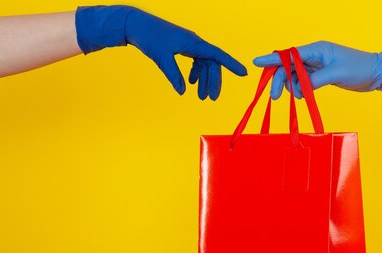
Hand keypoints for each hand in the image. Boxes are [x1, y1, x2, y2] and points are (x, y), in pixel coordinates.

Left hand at [75, 6, 246, 99]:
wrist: (136, 25)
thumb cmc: (150, 37)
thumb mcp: (162, 58)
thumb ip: (174, 76)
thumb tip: (183, 91)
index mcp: (194, 43)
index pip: (218, 55)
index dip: (232, 64)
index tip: (244, 73)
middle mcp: (194, 43)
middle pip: (211, 64)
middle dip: (213, 82)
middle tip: (211, 99)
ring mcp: (189, 44)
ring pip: (203, 64)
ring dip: (204, 80)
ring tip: (201, 96)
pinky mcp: (182, 47)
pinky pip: (195, 61)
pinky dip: (195, 73)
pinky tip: (191, 83)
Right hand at [252, 41, 381, 98]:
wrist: (375, 74)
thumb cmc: (359, 68)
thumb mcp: (336, 74)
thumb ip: (315, 80)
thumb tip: (300, 88)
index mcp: (317, 49)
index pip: (289, 54)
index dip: (272, 59)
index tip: (257, 63)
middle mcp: (314, 55)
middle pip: (288, 66)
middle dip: (280, 80)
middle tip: (275, 96)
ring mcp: (316, 66)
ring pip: (294, 75)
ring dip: (292, 87)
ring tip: (299, 96)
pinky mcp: (319, 75)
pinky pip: (303, 81)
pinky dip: (300, 89)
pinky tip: (303, 95)